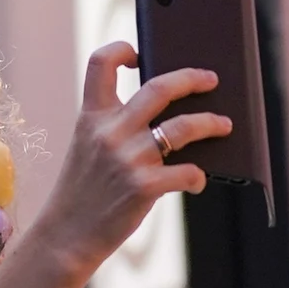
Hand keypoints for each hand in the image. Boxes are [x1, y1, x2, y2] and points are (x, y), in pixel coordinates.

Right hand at [31, 42, 233, 274]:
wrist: (65, 237)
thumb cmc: (80, 195)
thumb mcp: (85, 152)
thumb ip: (113, 130)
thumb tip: (166, 118)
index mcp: (91, 118)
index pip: (101, 64)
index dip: (121, 50)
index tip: (139, 54)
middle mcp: (110, 132)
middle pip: (160, 87)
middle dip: (192, 79)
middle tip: (211, 80)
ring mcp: (128, 159)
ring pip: (185, 127)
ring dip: (211, 123)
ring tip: (223, 125)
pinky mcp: (144, 187)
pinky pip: (188, 171)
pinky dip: (197, 177)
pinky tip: (196, 181)